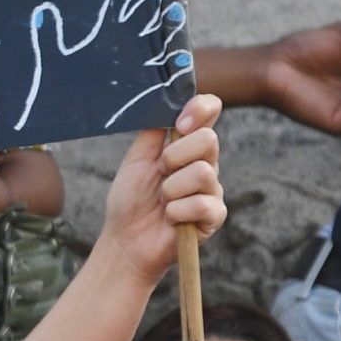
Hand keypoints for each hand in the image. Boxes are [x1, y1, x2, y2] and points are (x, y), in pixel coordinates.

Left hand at [98, 93, 225, 287]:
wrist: (125, 240)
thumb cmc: (130, 200)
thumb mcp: (137, 158)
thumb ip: (153, 130)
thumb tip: (164, 101)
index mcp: (187, 145)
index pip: (209, 111)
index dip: (200, 109)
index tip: (179, 124)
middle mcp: (205, 163)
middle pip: (208, 140)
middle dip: (173, 157)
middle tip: (159, 173)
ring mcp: (212, 190)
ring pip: (203, 172)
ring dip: (171, 189)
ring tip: (162, 201)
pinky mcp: (214, 217)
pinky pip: (202, 204)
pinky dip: (177, 212)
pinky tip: (170, 219)